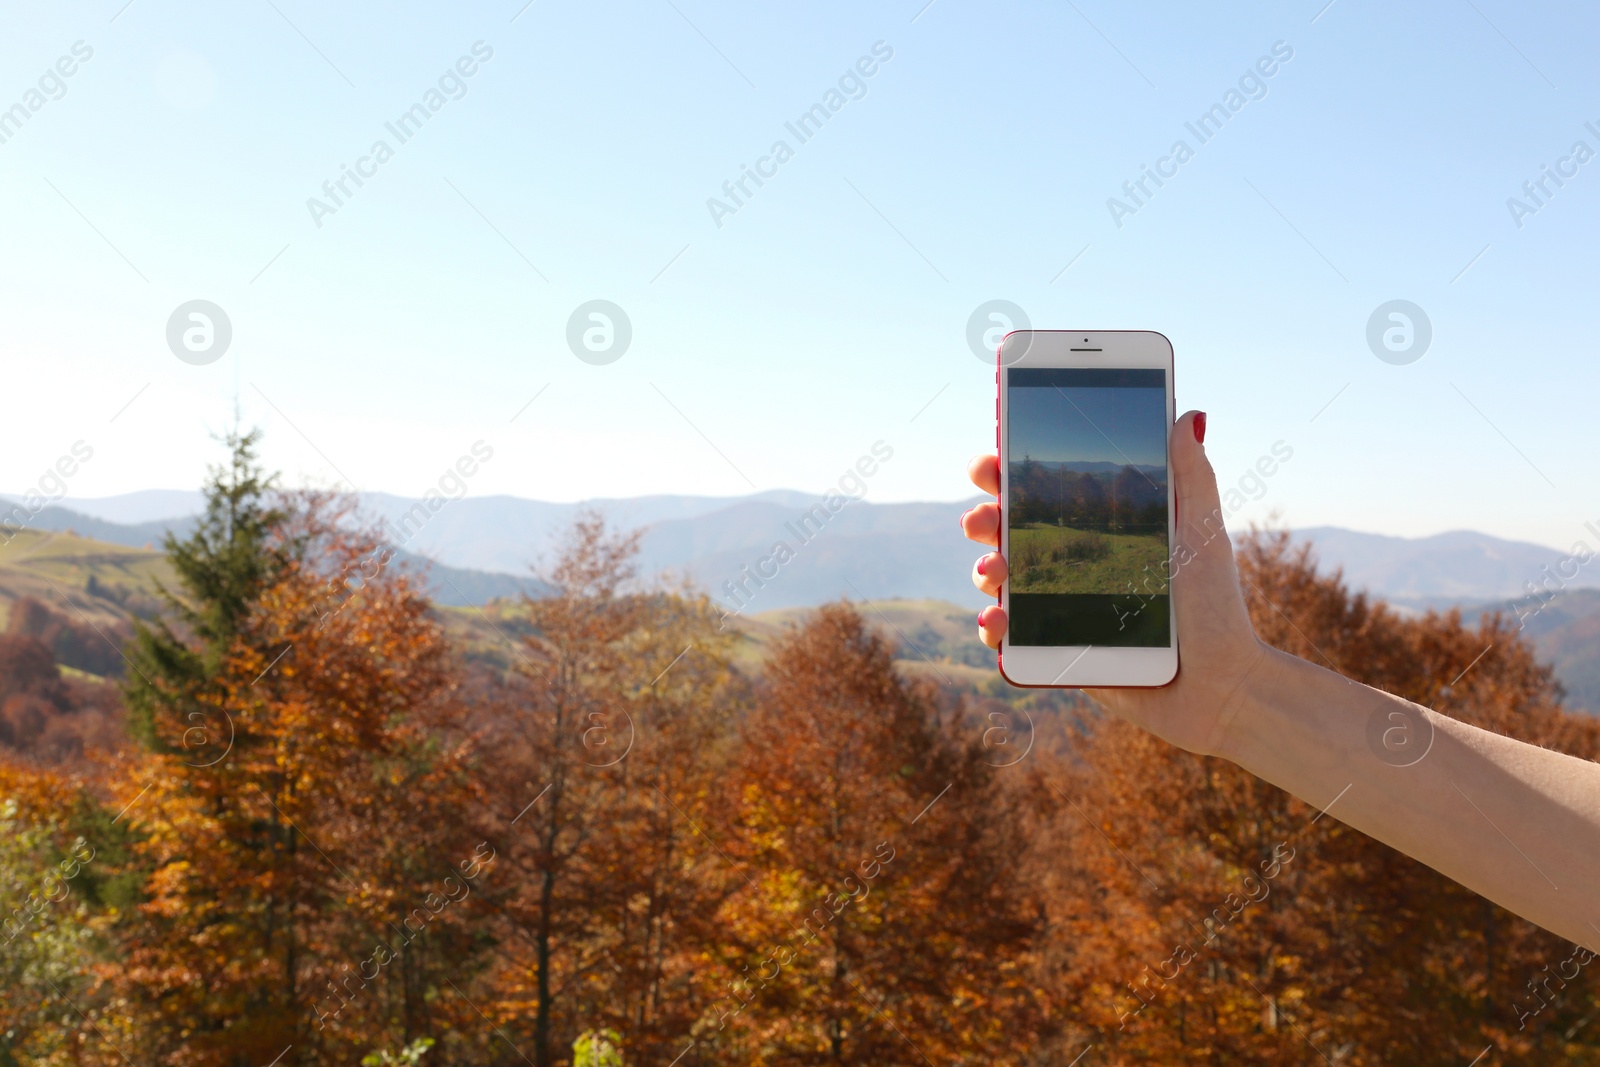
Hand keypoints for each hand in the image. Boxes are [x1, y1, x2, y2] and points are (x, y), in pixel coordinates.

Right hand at [960, 410, 1270, 756]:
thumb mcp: (1202, 534)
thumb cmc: (1216, 610)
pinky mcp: (1053, 655)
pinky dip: (992, 628)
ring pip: (999, 582)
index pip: (1042, 494)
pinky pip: (1008, 640)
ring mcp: (1057, 612)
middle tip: (983, 517)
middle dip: (984, 518)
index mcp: (1099, 533)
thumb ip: (1191, 475)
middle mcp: (1071, 568)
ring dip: (984, 569)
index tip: (991, 460)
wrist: (1220, 688)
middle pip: (1008, 533)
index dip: (1008, 474)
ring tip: (997, 569)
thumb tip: (1187, 414)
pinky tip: (998, 620)